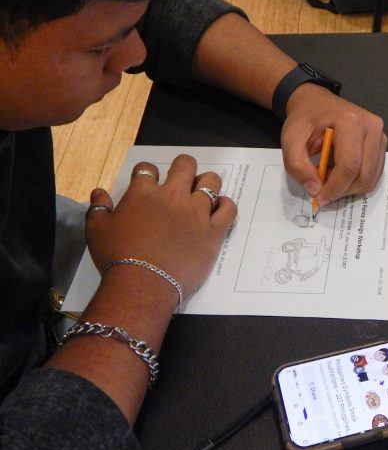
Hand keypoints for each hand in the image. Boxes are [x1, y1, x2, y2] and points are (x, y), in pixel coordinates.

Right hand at [85, 155, 236, 295]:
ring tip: (202, 191)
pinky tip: (220, 208)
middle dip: (183, 166)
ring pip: (211, 182)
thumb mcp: (97, 230)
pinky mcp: (213, 231)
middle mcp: (173, 196)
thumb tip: (99, 192)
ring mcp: (196, 212)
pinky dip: (226, 205)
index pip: (147, 169)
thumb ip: (98, 208)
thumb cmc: (117, 256)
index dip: (147, 172)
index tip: (148, 179)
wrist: (143, 284)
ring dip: (207, 182)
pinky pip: (228, 209)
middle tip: (182, 176)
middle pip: (185, 165)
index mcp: (144, 193)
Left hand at [282, 84, 386, 206]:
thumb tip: (315, 190)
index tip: (319, 198)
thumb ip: (297, 165)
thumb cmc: (304, 118)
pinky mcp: (382, 143)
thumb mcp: (290, 139)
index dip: (335, 187)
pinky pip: (374, 173)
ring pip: (371, 177)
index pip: (350, 165)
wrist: (316, 102)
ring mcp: (381, 135)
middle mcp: (372, 127)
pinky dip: (357, 180)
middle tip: (323, 190)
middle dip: (343, 190)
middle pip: (364, 174)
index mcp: (351, 122)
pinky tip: (341, 172)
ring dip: (350, 186)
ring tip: (330, 177)